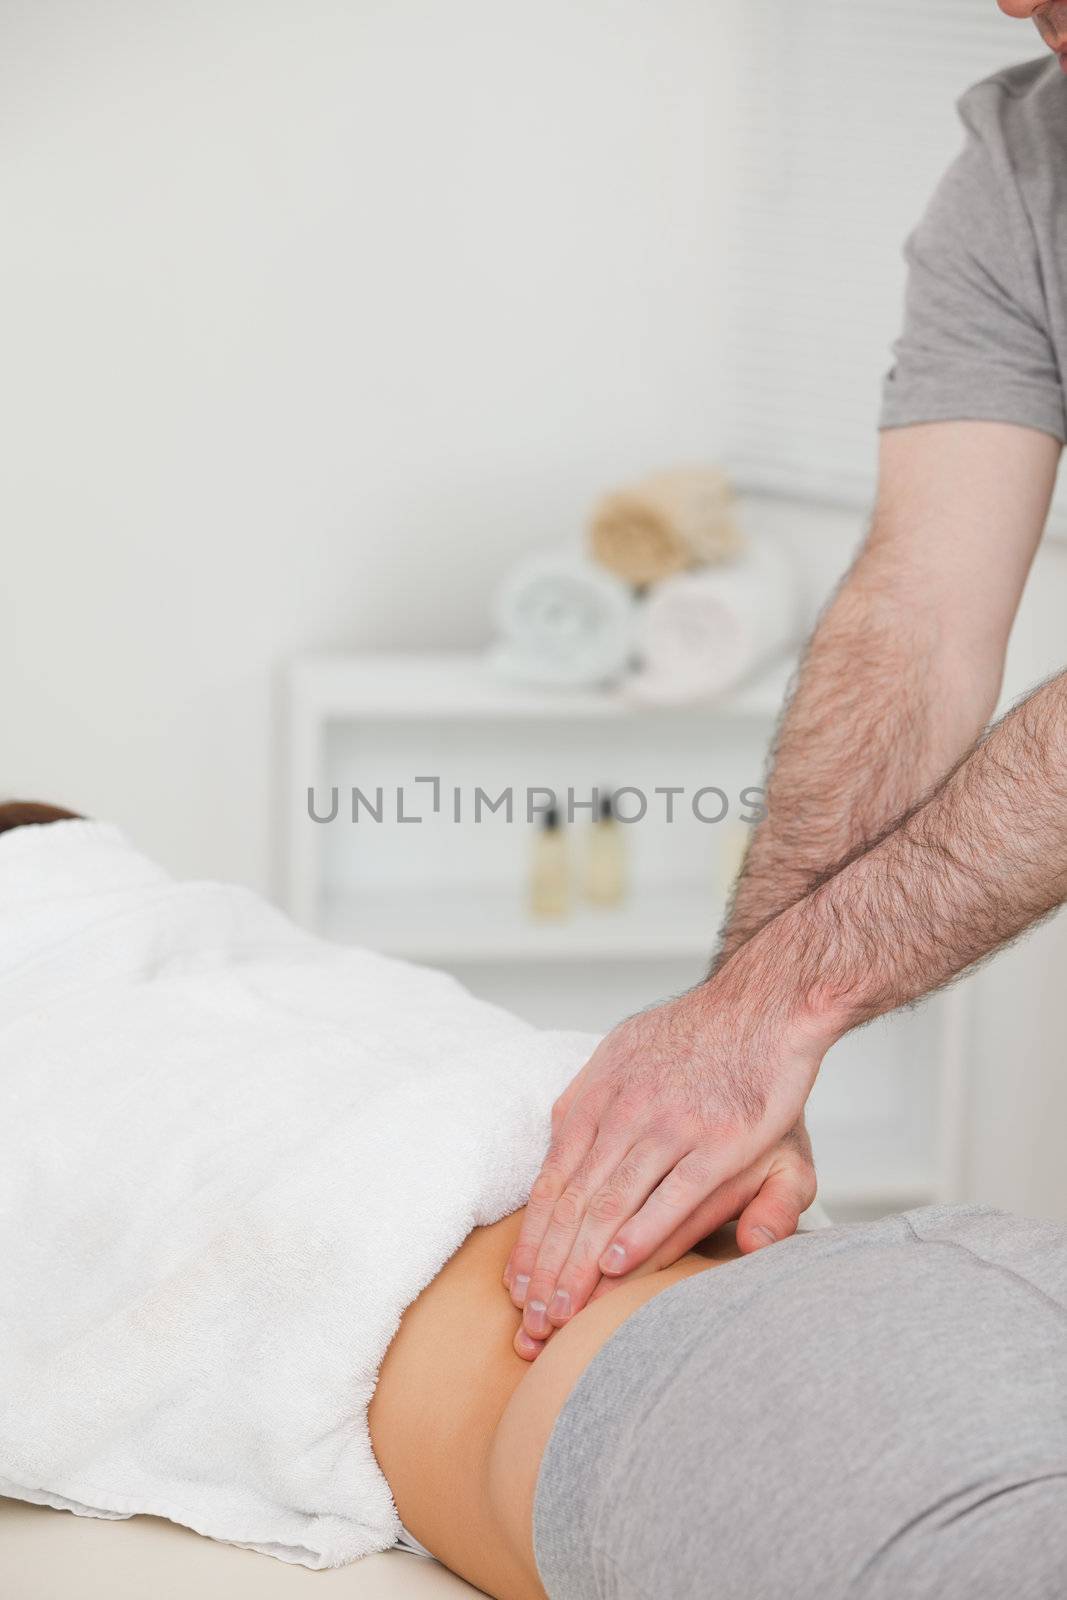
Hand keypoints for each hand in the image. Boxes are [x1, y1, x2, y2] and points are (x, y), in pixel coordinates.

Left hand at [501, 972, 829, 1344]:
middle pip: (572, 1201)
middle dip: (547, 1270)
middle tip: (530, 1325)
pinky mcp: (721, 1138)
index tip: (518, 1288)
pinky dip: (644, 1231)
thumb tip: (559, 1135)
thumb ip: (593, 1099)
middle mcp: (625, 1111)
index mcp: (598, 1095)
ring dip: (582, 1265)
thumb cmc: (701, 1040)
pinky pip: (674, 1193)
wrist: (766, 1001)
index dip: (532, 1239)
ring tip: (563, 1313)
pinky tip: (619, 1266)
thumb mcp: (629, 1052)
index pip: (553, 1180)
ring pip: (611, 1204)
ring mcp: (672, 1124)